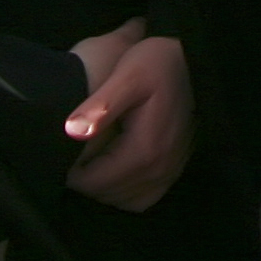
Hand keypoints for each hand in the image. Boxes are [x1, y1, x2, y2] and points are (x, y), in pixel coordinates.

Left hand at [64, 30, 193, 210]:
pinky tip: (116, 167)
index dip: (70, 172)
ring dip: (103, 187)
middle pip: (106, 195)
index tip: (61, 150)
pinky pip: (143, 196)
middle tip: (72, 153)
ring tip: (91, 160)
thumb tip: (71, 132)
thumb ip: (99, 106)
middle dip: (84, 180)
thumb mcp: (128, 75)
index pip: (93, 184)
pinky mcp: (175, 168)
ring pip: (124, 199)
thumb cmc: (159, 63)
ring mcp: (170, 171)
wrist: (199, 61)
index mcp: (144, 151)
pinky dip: (125, 190)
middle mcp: (160, 169)